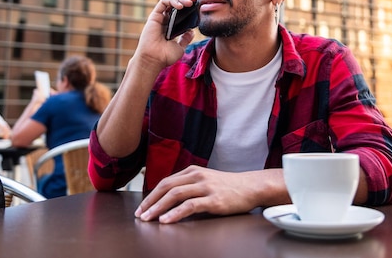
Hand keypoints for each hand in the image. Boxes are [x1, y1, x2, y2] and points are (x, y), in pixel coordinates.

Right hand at [133, 0, 196, 71]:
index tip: (198, 6)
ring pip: (170, 2)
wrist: (154, 60)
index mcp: (172, 27)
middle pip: (177, 4)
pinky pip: (163, 3)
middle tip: (195, 0)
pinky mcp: (154, 16)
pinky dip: (172, 1)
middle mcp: (165, 21)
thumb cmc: (165, 56)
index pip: (181, 12)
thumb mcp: (180, 47)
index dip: (190, 7)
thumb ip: (185, 39)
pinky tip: (180, 6)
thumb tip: (191, 32)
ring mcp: (160, 18)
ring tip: (189, 3)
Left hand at [134, 166, 288, 223]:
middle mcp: (197, 176)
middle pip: (166, 187)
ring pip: (175, 195)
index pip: (166, 182)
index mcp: (193, 171)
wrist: (251, 187)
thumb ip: (189, 185)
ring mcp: (205, 187)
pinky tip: (167, 220)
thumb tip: (168, 198)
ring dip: (158, 207)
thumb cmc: (229, 186)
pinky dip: (175, 213)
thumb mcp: (206, 180)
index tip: (142, 207)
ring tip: (148, 218)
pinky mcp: (213, 200)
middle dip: (150, 201)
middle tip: (140, 214)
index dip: (151, 195)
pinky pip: (190, 206)